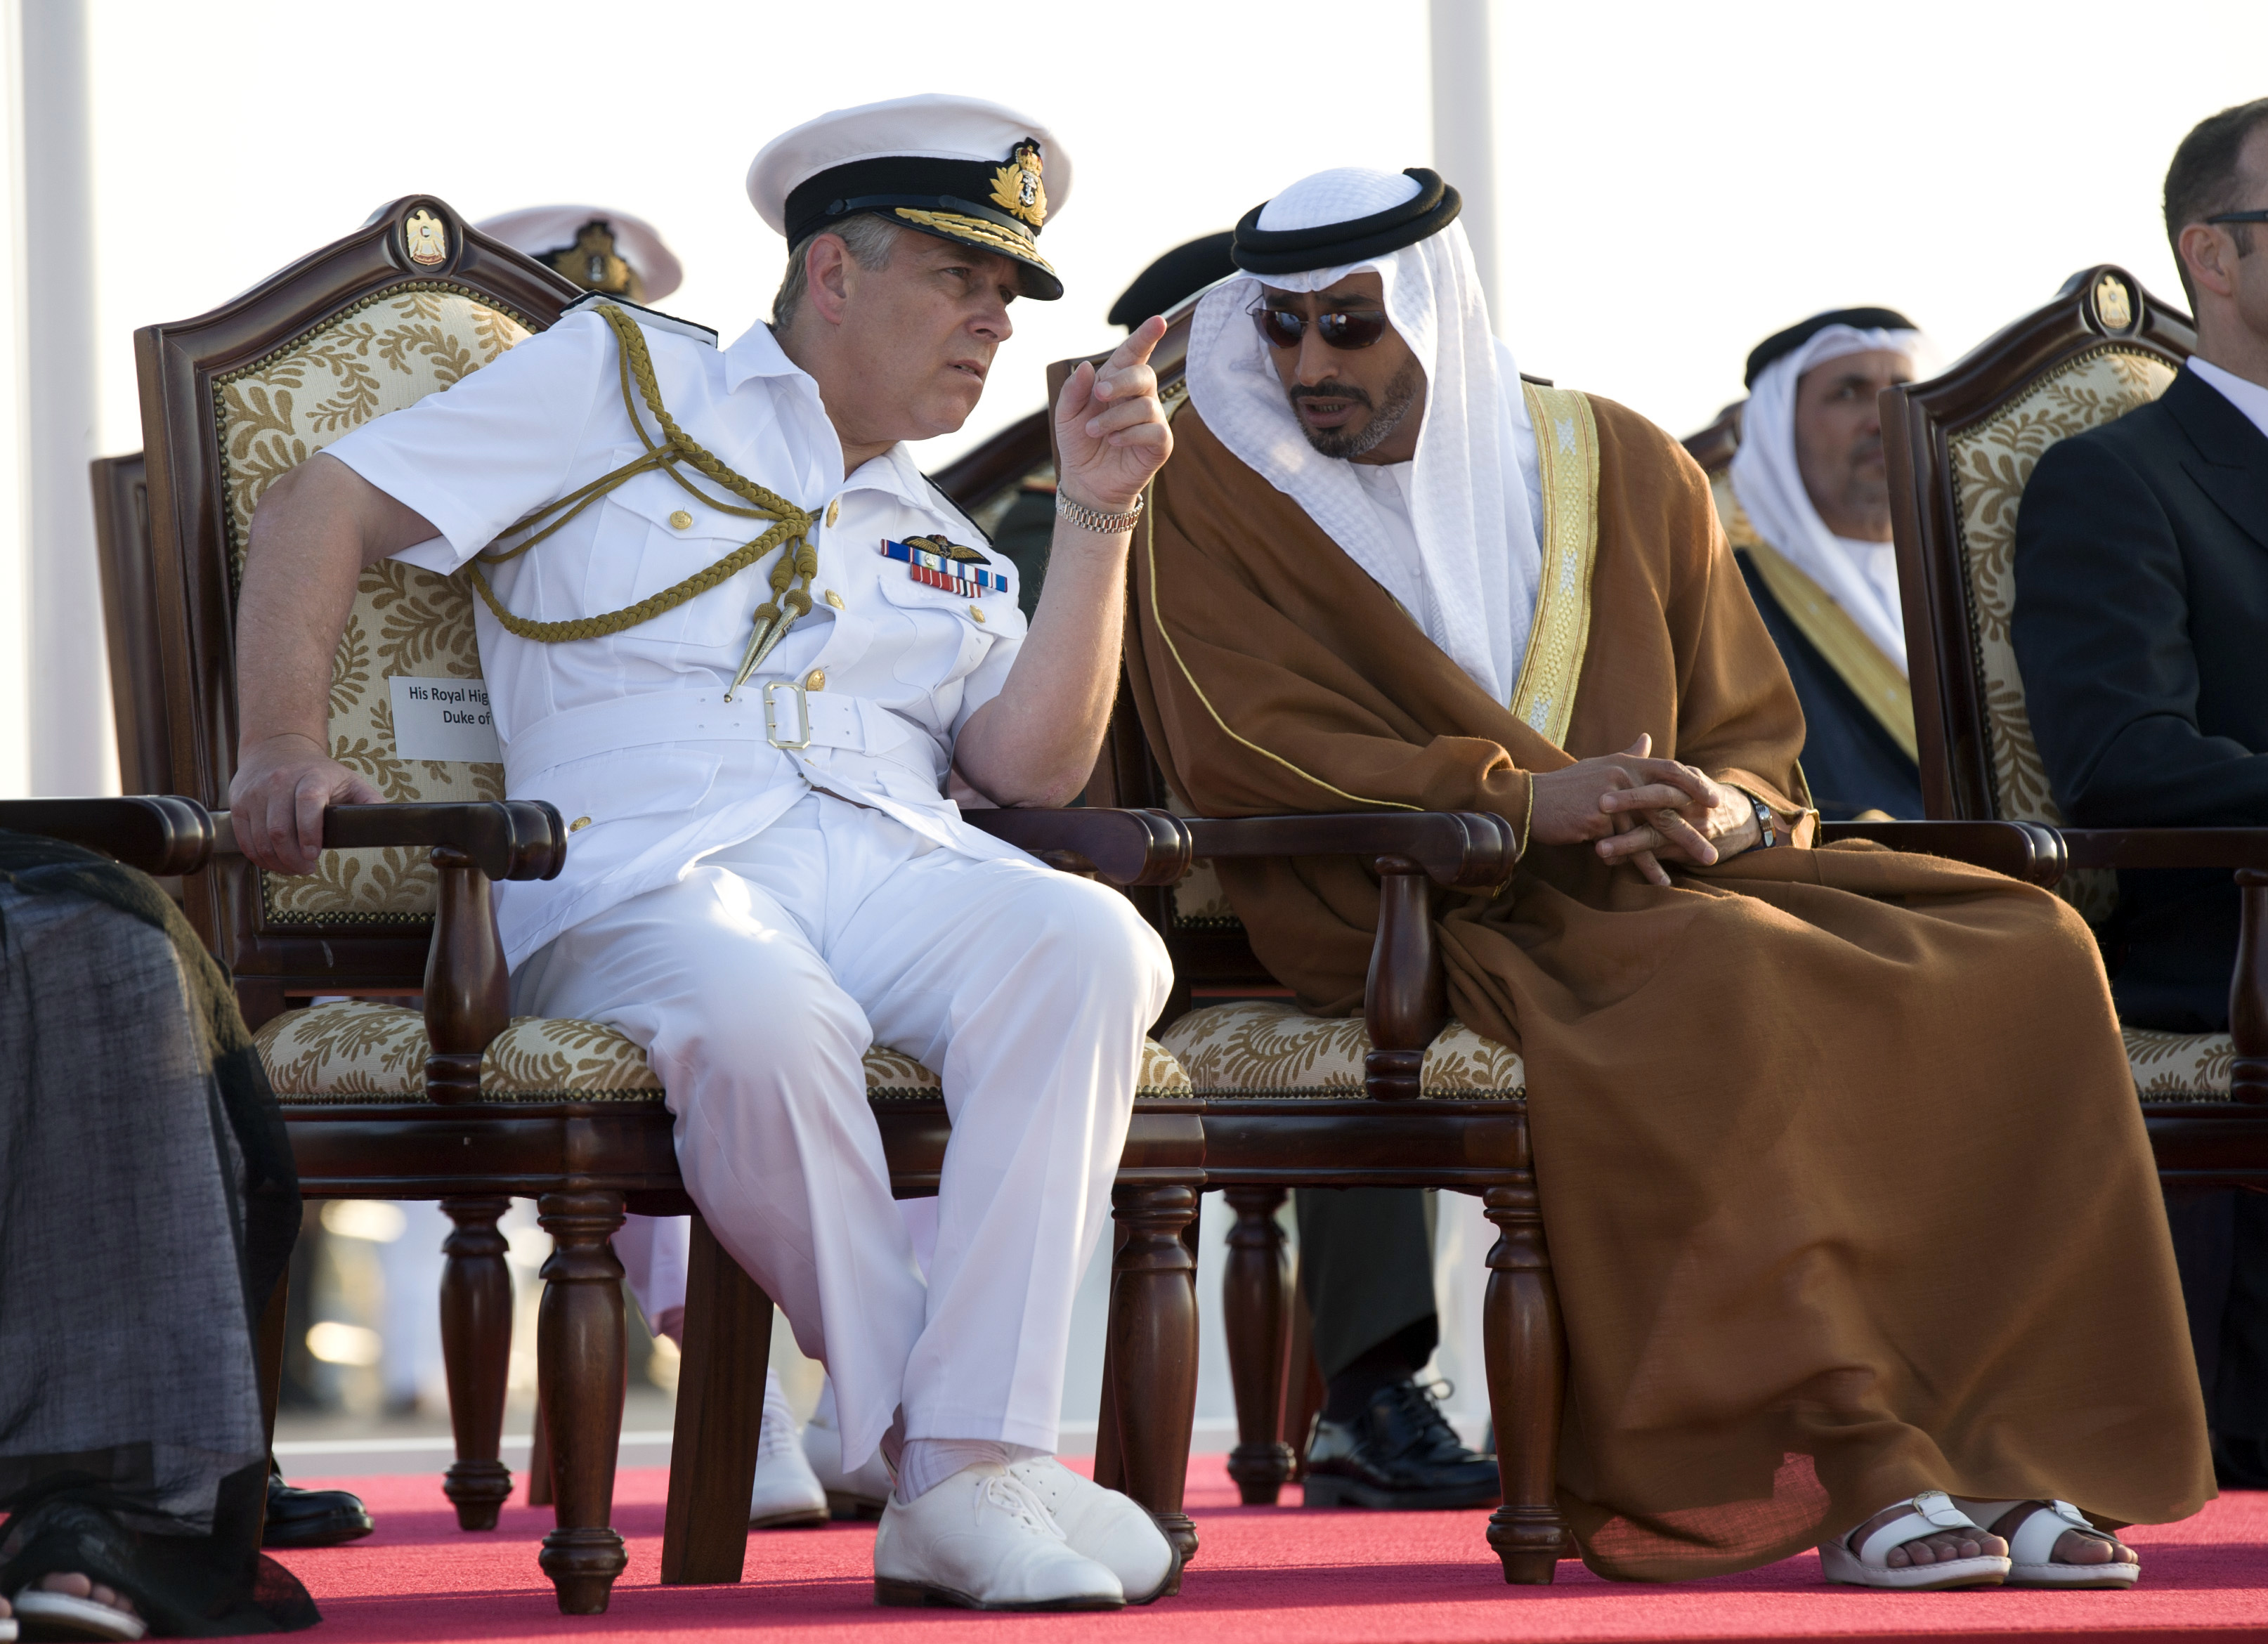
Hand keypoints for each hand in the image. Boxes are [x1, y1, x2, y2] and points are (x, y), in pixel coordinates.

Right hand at [229, 732, 380, 873]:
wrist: (277, 748)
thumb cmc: (317, 771)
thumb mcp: (347, 779)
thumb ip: (369, 800)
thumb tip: (389, 820)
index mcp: (311, 776)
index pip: (308, 803)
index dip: (310, 832)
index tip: (314, 855)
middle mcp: (279, 782)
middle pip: (280, 829)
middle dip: (294, 858)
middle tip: (307, 868)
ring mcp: (255, 792)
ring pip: (261, 838)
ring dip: (277, 862)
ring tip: (293, 867)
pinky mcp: (238, 802)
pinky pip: (244, 838)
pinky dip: (258, 856)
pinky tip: (273, 861)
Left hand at [1053, 315, 1171, 515]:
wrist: (1086, 482)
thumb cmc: (1080, 444)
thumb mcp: (1066, 415)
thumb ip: (1073, 390)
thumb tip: (1087, 367)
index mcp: (1117, 382)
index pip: (1135, 354)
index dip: (1146, 337)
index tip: (1158, 320)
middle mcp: (1140, 397)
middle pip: (1144, 375)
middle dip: (1121, 382)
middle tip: (1098, 395)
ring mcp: (1153, 420)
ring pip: (1145, 406)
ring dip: (1115, 418)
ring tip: (1095, 432)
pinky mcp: (1160, 444)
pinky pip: (1153, 430)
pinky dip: (1130, 434)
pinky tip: (1114, 441)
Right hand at [1528, 734, 1760, 886]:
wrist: (1528, 802)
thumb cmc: (1565, 788)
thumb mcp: (1600, 765)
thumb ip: (1628, 755)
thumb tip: (1646, 739)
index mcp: (1626, 763)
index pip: (1670, 769)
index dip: (1694, 784)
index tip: (1714, 801)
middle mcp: (1622, 777)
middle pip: (1668, 803)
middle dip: (1694, 825)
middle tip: (1717, 842)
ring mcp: (1611, 799)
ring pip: (1652, 828)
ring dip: (1679, 848)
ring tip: (1701, 863)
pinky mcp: (1599, 821)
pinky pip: (1629, 847)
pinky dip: (1646, 864)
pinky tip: (1661, 880)